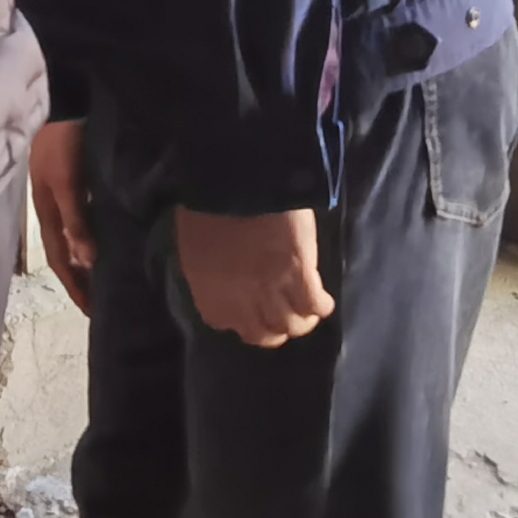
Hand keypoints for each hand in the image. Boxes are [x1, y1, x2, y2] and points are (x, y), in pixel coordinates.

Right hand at [28, 120, 96, 313]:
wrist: (64, 96)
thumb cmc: (62, 140)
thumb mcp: (68, 181)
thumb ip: (76, 219)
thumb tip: (86, 261)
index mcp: (45, 211)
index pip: (59, 259)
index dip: (74, 286)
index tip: (92, 312)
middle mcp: (52, 206)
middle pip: (65, 251)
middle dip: (80, 277)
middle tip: (101, 301)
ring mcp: (62, 192)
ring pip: (75, 235)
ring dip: (88, 256)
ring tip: (106, 274)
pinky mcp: (75, 178)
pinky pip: (84, 217)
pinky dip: (93, 233)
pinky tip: (107, 236)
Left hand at [174, 205, 333, 348]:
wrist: (235, 182)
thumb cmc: (208, 202)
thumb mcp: (195, 242)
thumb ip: (209, 268)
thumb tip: (223, 275)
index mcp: (209, 293)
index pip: (225, 324)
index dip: (241, 318)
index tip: (249, 306)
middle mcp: (239, 302)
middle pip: (263, 335)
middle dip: (274, 328)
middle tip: (284, 313)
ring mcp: (271, 292)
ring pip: (292, 325)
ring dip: (301, 320)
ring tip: (308, 309)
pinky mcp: (299, 276)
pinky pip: (314, 305)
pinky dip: (321, 306)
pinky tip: (323, 300)